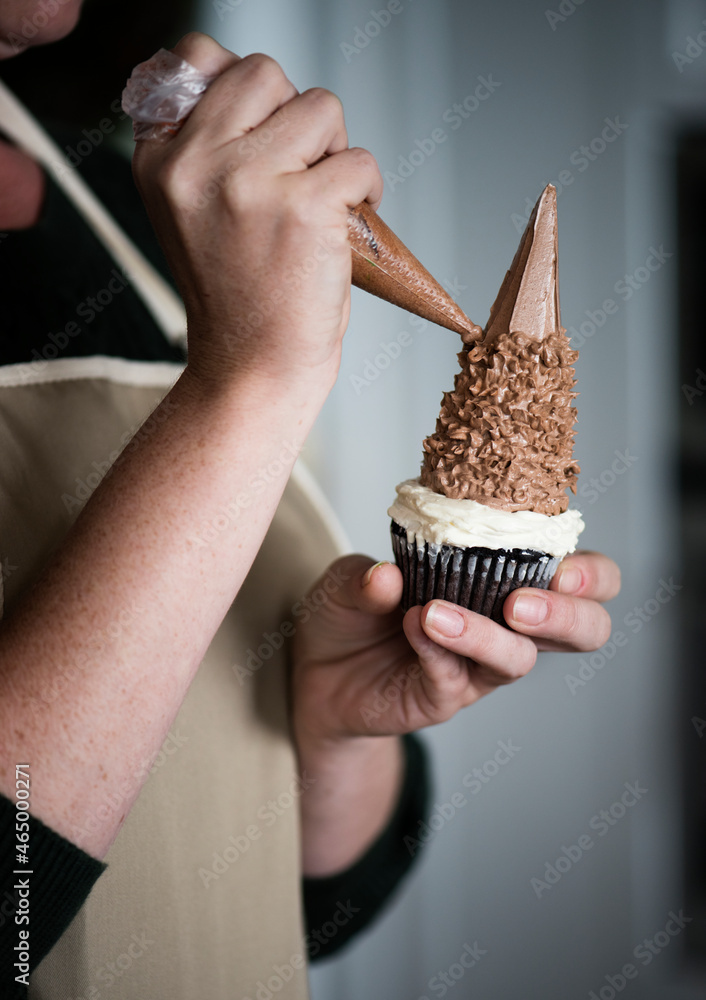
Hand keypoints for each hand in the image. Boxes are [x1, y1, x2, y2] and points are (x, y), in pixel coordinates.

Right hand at [131, 33, 382, 395]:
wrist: (252, 369)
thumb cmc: (238, 293)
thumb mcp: (193, 211)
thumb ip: (209, 144)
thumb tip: (260, 83)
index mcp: (159, 158)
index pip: (198, 57)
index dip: (245, 88)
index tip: (262, 137)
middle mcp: (193, 162)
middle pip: (267, 73)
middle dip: (297, 118)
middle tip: (300, 177)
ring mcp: (247, 182)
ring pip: (321, 106)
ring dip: (336, 152)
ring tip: (324, 206)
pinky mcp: (302, 207)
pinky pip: (358, 160)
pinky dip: (368, 191)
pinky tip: (347, 230)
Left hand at [291, 551, 619, 741]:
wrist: (316, 669)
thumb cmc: (355, 609)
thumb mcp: (352, 577)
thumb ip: (368, 575)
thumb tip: (386, 576)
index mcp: (507, 575)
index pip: (582, 575)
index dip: (591, 573)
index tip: (564, 565)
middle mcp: (508, 622)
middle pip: (582, 629)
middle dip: (568, 616)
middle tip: (524, 603)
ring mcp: (481, 665)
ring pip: (517, 659)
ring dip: (486, 634)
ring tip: (437, 614)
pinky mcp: (447, 696)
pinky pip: (455, 677)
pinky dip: (436, 650)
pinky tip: (414, 627)